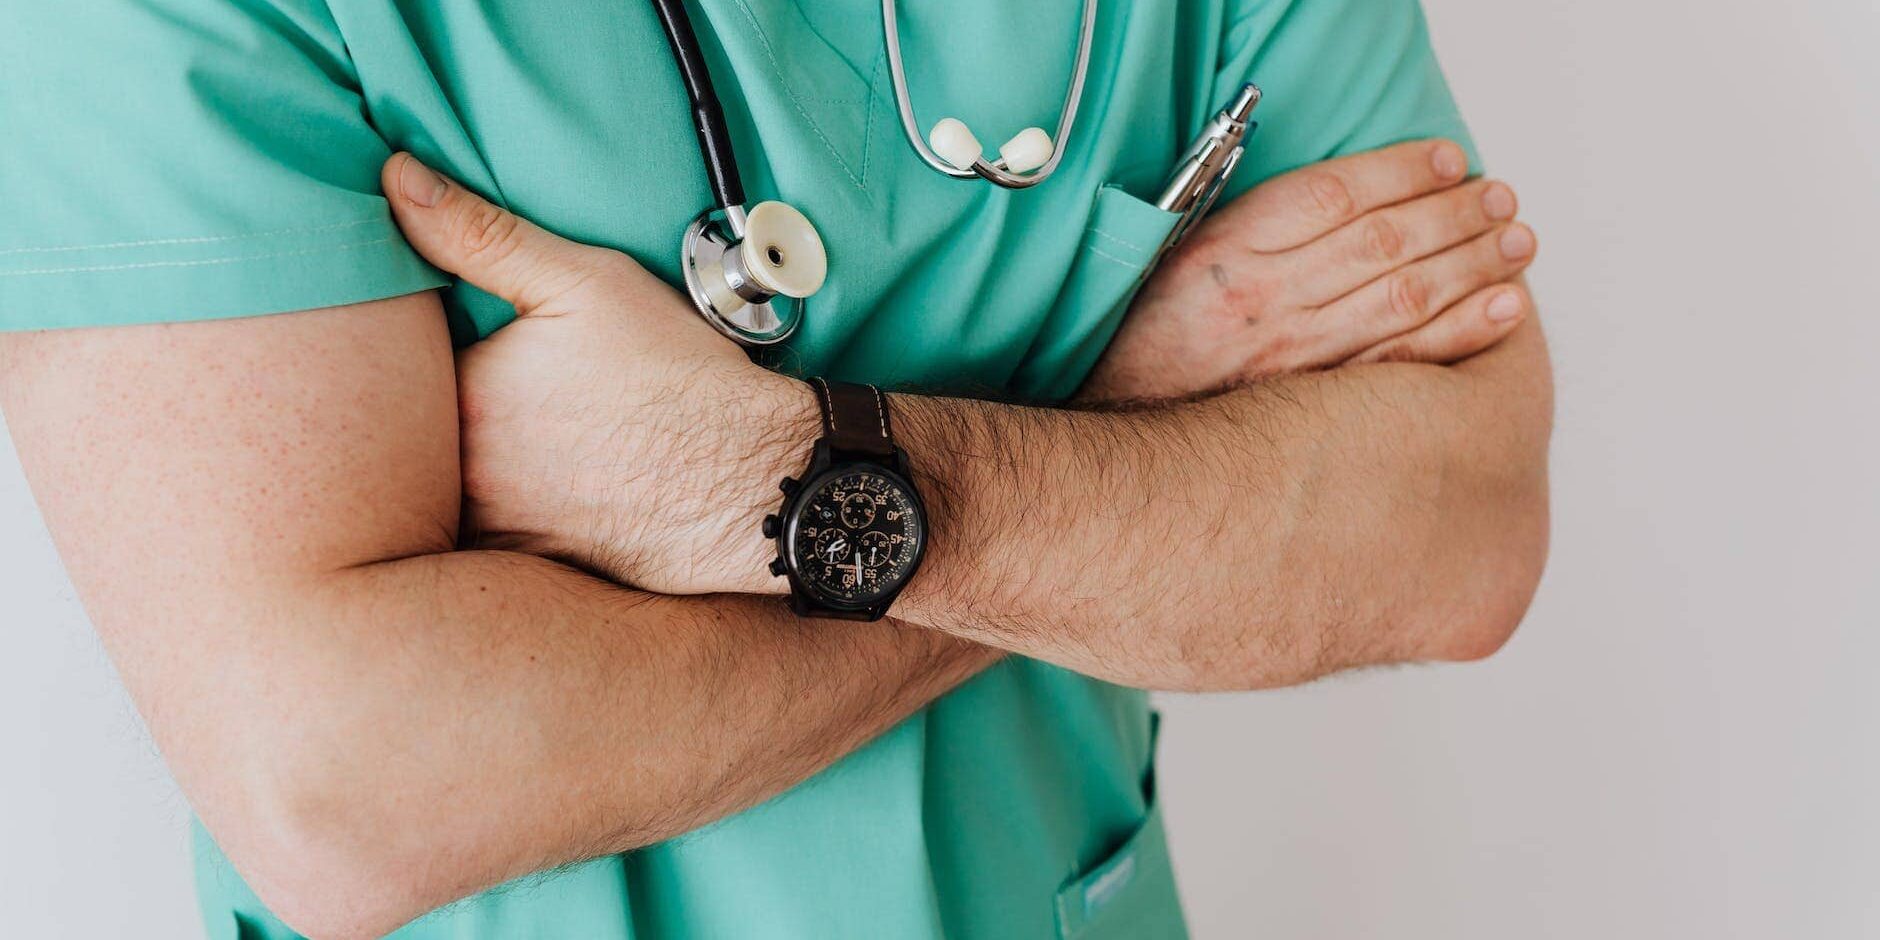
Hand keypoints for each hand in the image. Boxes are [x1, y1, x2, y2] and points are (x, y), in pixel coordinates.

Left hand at [381, 153, 814, 595]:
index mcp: (463, 396)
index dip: (426, 350)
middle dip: (438, 414)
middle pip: (420, 436)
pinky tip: (556, 494)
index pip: (401, 370)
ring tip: (535, 444)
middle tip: (511, 395)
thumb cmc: (678, 378)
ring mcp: (497, 530)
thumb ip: (480, 233)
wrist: (754, 484)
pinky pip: (489, 547)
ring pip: (449, 494)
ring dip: (469, 471)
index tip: (468, 340)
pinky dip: (509, 517)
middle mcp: (463, 475)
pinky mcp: (533, 570)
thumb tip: (395, 179)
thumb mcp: (586, 281)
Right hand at [1080, 140, 1536, 401]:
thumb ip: (1249, 223)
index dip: (1401, 171)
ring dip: (1473, 263)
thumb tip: (1340, 193)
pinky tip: (1503, 308)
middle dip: (1455, 213)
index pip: (1332, 194)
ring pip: (1405, 297)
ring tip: (1517, 242)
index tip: (1450, 159)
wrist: (1116, 430)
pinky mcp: (1318, 410)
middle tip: (1502, 198)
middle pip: (1382, 241)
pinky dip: (1463, 332)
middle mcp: (1264, 302)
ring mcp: (1294, 360)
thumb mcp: (1176, 261)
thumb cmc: (1151, 340)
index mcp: (1226, 253)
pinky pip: (1406, 365)